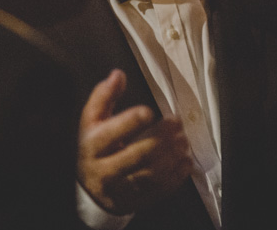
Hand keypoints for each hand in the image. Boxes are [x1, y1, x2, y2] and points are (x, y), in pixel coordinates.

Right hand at [78, 69, 193, 214]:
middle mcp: (103, 171)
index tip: (149, 111)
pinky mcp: (134, 202)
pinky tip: (185, 161)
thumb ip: (104, 97)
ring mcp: (119, 190)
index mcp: (91, 146)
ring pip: (149, 175)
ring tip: (183, 141)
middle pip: (134, 156)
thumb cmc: (96, 145)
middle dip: (159, 138)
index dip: (129, 123)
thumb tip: (118, 74)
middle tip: (176, 123)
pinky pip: (158, 191)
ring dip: (171, 156)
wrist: (91, 188)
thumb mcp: (92, 120)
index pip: (109, 134)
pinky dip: (176, 176)